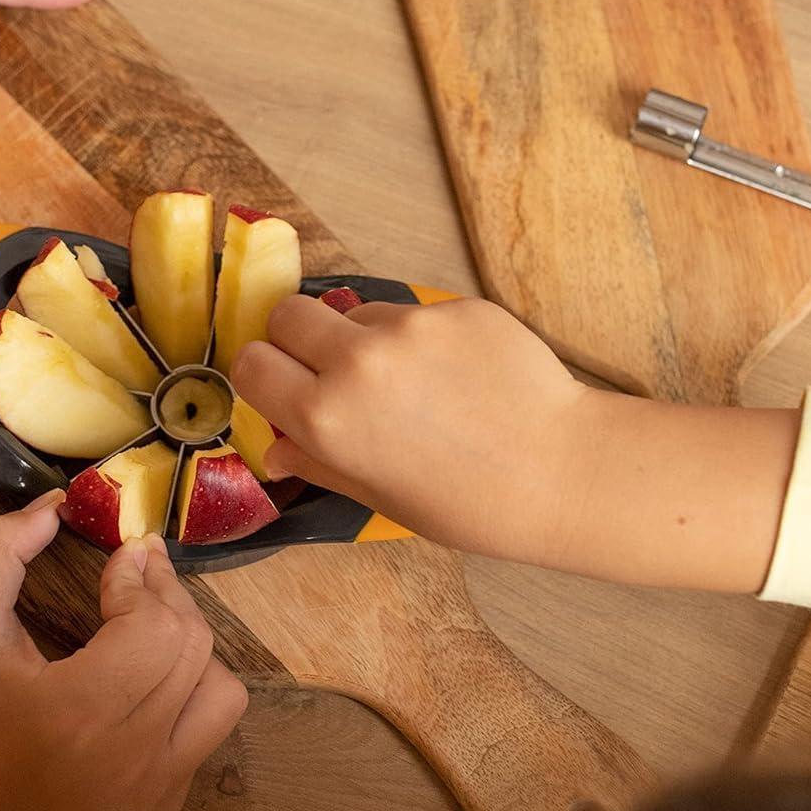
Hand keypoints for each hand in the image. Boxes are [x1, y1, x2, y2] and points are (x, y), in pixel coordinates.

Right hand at [0, 496, 247, 810]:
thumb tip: (52, 505)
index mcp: (82, 710)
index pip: (152, 623)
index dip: (141, 578)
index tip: (121, 557)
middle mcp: (135, 750)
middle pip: (192, 644)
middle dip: (168, 596)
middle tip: (141, 570)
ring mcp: (162, 779)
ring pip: (220, 684)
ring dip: (192, 643)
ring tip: (152, 624)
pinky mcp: (173, 797)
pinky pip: (212, 725)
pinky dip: (194, 690)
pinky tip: (154, 678)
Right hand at [231, 297, 589, 562]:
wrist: (559, 471)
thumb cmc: (467, 503)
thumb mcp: (379, 497)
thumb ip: (319, 462)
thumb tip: (277, 447)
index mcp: (326, 417)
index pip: (250, 363)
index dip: (265, 376)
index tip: (285, 388)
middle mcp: (357, 361)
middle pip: (289, 313)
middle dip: (299, 338)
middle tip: (331, 369)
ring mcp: (410, 327)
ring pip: (356, 311)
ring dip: (364, 338)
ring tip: (413, 384)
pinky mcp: (455, 307)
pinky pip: (414, 312)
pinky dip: (422, 337)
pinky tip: (459, 376)